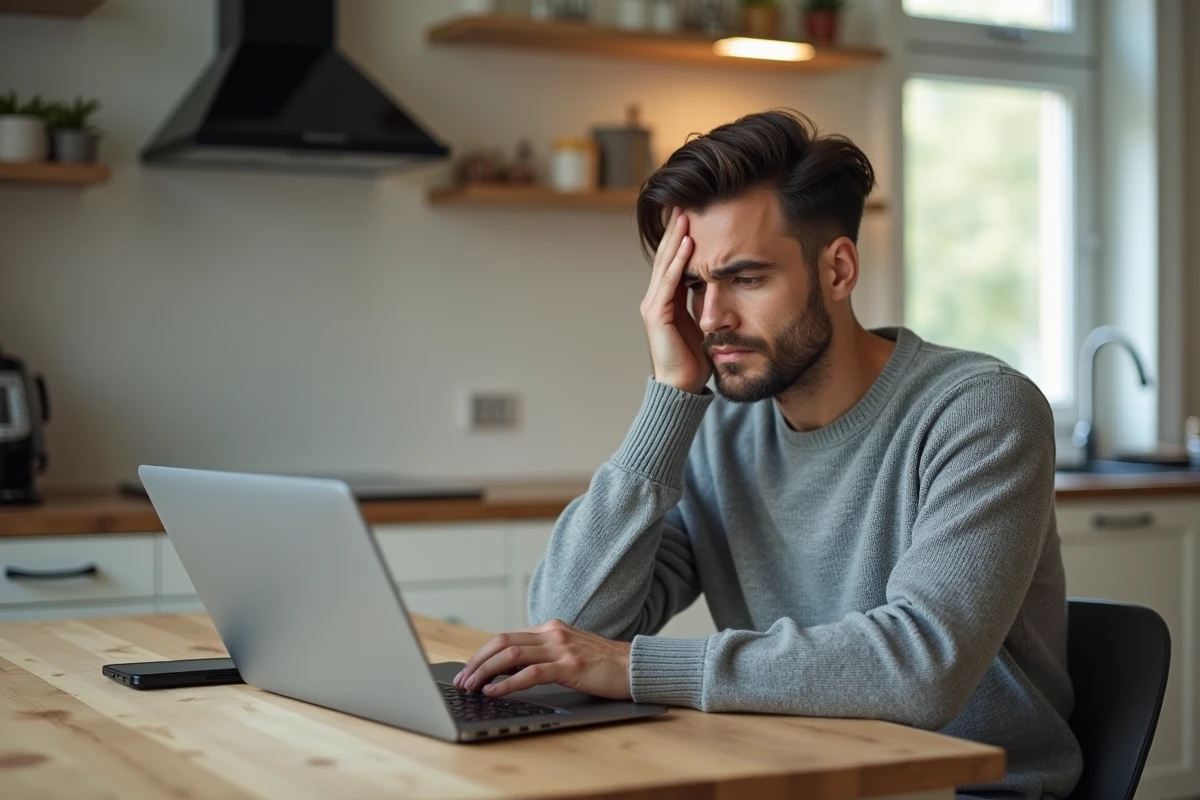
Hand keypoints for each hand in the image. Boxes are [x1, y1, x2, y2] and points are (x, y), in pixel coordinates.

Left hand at [451, 618, 632, 699]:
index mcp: (550, 629)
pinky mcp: (570, 666)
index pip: (506, 637)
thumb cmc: (602, 665)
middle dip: (476, 662)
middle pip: (501, 642)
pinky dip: (507, 683)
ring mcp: (561, 648)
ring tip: (471, 687)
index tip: (467, 671)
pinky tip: (494, 692)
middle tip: (461, 681)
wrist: (634, 666)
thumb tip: (508, 670)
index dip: (482, 654)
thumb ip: (543, 655)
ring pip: (511, 655)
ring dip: (485, 672)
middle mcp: (552, 633)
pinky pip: (531, 673)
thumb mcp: (568, 652)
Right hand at [640, 207, 709, 393]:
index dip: (682, 235)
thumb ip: (705, 301)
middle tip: (686, 199)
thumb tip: (721, 282)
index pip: (674, 259)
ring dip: (676, 236)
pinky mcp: (656, 314)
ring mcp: (653, 305)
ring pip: (666, 263)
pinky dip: (678, 261)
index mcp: (667, 298)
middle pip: (666, 254)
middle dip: (676, 227)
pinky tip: (687, 243)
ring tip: (686, 212)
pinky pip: (669, 282)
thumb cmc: (695, 359)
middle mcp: (656, 297)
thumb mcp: (703, 322)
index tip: (693, 211)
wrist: (682, 386)